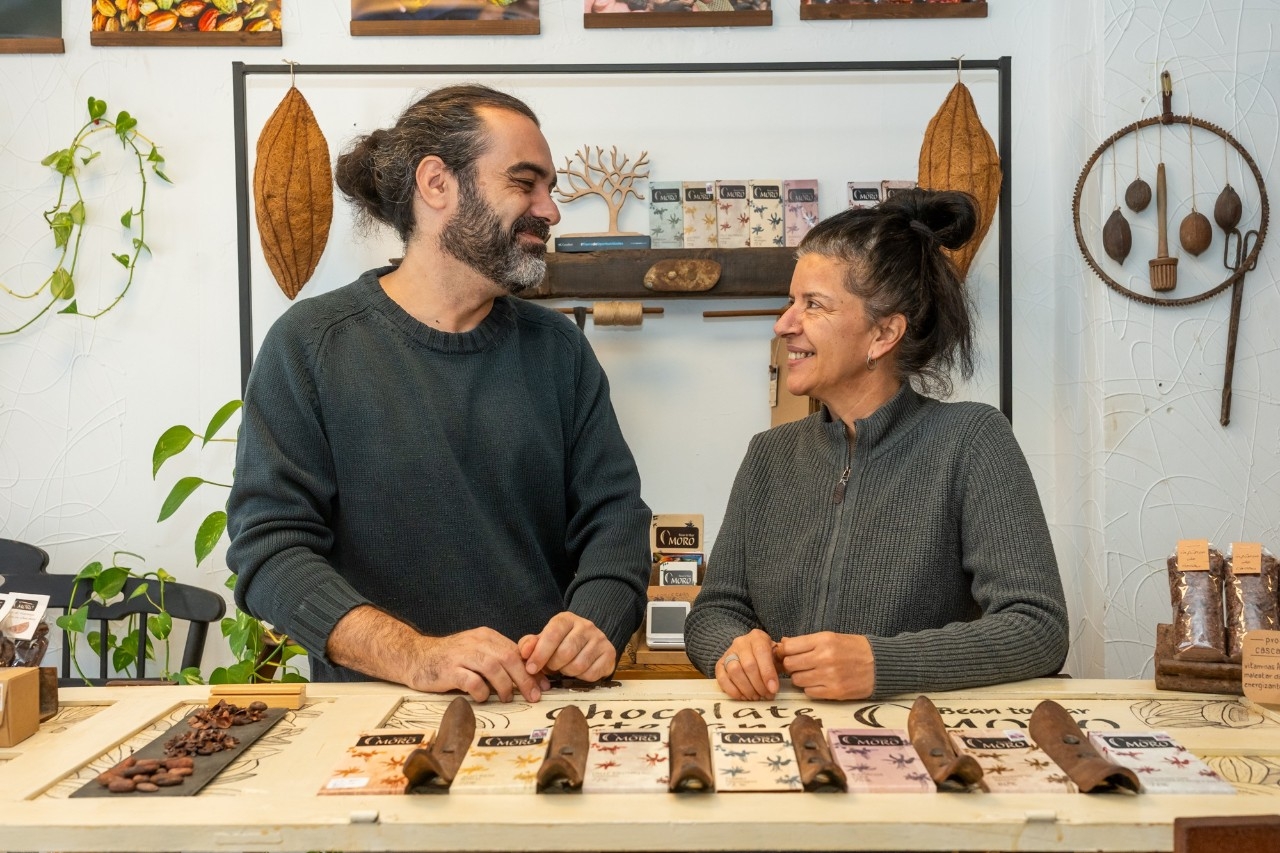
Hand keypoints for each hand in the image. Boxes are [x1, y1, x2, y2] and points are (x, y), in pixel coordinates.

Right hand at [412, 627, 544, 702]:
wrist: (415, 657)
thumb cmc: (450, 659)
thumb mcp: (476, 652)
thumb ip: (497, 659)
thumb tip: (527, 676)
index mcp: (486, 637)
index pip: (516, 652)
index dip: (532, 669)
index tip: (543, 684)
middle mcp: (476, 642)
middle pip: (509, 659)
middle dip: (525, 679)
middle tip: (533, 696)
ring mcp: (462, 655)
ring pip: (494, 668)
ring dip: (505, 686)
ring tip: (507, 698)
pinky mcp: (449, 669)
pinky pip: (472, 681)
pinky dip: (481, 692)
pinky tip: (481, 697)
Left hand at [518, 612, 616, 682]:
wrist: (588, 642)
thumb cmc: (560, 643)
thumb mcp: (543, 640)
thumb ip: (530, 645)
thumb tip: (524, 653)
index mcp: (566, 619)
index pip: (552, 634)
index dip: (540, 654)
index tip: (531, 668)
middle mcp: (586, 626)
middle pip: (565, 652)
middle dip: (554, 665)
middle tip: (552, 668)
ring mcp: (600, 639)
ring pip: (578, 665)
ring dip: (567, 672)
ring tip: (565, 668)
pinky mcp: (610, 654)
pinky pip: (592, 674)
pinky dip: (581, 677)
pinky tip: (579, 671)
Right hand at [715, 628, 779, 699]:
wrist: (747, 650)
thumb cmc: (767, 655)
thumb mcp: (776, 654)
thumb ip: (782, 662)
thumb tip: (786, 673)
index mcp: (757, 637)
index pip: (762, 653)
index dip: (768, 673)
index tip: (773, 689)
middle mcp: (741, 642)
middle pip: (748, 665)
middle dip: (758, 684)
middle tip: (766, 696)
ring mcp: (728, 653)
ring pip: (734, 671)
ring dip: (746, 688)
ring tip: (755, 697)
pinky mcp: (719, 664)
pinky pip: (722, 678)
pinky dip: (732, 690)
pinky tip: (743, 696)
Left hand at [776, 632, 874, 699]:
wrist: (880, 664)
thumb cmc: (855, 649)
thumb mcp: (832, 637)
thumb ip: (807, 641)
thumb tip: (783, 643)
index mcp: (824, 640)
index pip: (789, 647)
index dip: (784, 651)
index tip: (786, 653)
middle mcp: (825, 658)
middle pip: (790, 664)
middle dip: (791, 665)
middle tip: (798, 665)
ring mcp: (829, 676)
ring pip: (797, 680)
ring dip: (800, 678)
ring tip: (811, 673)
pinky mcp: (835, 692)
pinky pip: (809, 692)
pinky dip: (810, 689)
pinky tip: (819, 683)